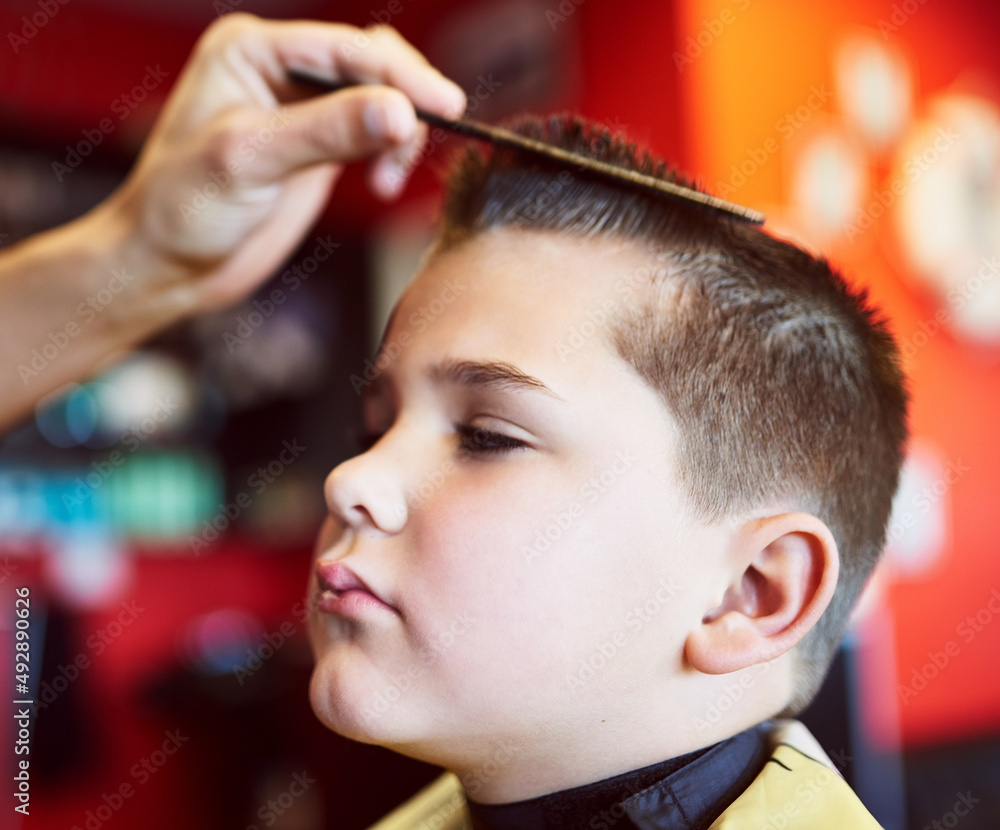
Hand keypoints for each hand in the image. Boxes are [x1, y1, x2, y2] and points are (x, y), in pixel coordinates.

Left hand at [107, 13, 465, 310]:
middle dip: (407, 97)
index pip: (344, 48)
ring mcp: (302, 108)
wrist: (169, 266)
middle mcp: (280, 69)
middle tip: (431, 137)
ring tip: (389, 177)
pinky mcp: (318, 147)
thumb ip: (326, 132)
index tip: (442, 106)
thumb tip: (399, 112)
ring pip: (380, 96)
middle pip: (370, 63)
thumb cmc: (183, 208)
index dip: (398, 74)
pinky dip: (392, 151)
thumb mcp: (251, 161)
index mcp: (251, 49)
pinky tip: (384, 182)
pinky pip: (374, 131)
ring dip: (402, 130)